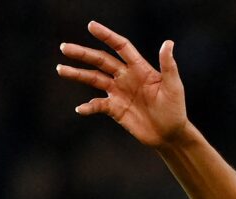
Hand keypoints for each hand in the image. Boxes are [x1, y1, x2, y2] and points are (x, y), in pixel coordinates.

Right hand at [57, 22, 186, 147]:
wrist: (170, 134)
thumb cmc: (175, 108)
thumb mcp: (173, 86)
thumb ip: (168, 65)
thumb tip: (168, 43)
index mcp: (139, 67)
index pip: (120, 47)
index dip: (107, 36)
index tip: (92, 26)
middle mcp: (125, 77)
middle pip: (100, 60)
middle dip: (82, 54)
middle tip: (64, 47)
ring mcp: (118, 92)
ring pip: (93, 79)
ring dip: (77, 74)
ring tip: (61, 69)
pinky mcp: (115, 108)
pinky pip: (98, 105)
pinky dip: (89, 107)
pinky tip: (80, 109)